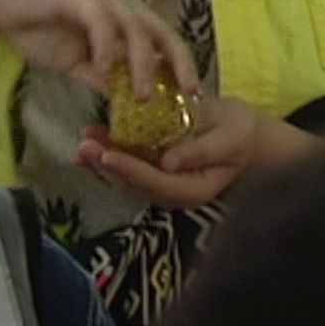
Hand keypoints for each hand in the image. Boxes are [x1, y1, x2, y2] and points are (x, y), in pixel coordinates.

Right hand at [0, 0, 200, 97]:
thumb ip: (97, 76)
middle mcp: (117, 8)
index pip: (161, 43)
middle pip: (162, 32)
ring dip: (142, 63)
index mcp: (119, 23)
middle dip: (179, 62)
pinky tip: (103, 69)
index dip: (179, 67)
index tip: (189, 98)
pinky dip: (106, 47)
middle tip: (187, 93)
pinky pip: (101, 22)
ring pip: (136, 29)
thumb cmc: (34, 28)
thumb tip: (122, 99)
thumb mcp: (72, 63)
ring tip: (141, 95)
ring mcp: (99, 0)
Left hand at [74, 97, 312, 209]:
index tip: (108, 156)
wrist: (242, 133)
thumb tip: (168, 163)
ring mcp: (162, 183)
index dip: (131, 170)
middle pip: (135, 184)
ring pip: (126, 177)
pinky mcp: (153, 169)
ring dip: (101, 161)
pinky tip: (92, 136)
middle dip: (107, 166)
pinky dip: (108, 152)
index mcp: (196, 188)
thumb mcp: (229, 136)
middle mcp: (175, 192)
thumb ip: (202, 150)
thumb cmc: (240, 132)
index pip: (158, 183)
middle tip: (84, 146)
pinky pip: (127, 165)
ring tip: (83, 142)